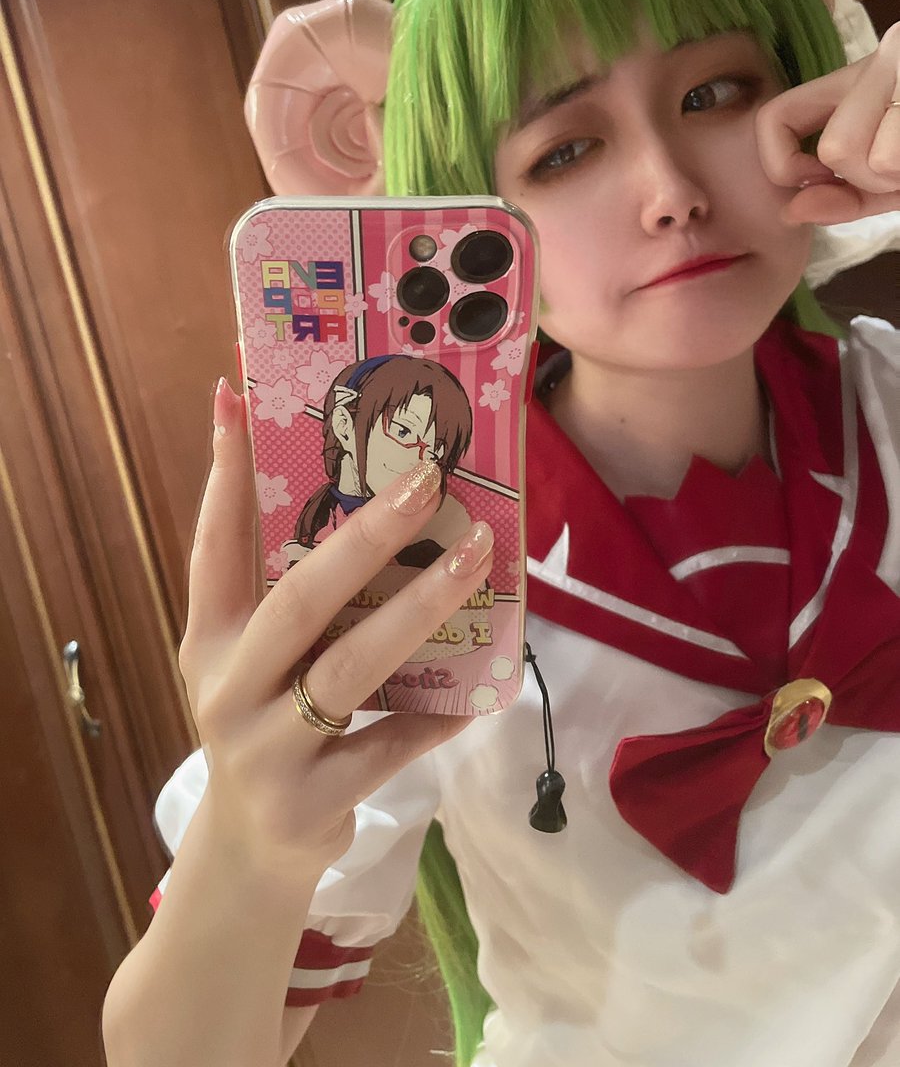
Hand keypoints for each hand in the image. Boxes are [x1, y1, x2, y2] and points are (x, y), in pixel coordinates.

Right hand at [179, 378, 490, 880]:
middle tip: (426, 480)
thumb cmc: (264, 726)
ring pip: (349, 667)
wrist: (251, 850)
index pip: (213, 546)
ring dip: (418, 608)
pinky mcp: (313, 801)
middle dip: (364, 537)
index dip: (222, 474)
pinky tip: (486, 690)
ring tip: (473, 557)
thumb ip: (285, 596)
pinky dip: (439, 716)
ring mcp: (267, 749)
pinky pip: (391, 746)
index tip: (234, 399)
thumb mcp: (251, 662)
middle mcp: (227, 688)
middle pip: (298, 601)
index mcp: (208, 641)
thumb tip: (364, 509)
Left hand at [756, 22, 899, 224]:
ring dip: (892, 177)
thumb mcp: (893, 182)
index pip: (772, 118)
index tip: (818, 179)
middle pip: (829, 149)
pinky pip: (887, 157)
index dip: (782, 163)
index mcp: (856, 81)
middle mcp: (878, 58)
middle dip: (867, 180)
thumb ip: (844, 199)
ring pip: (851, 151)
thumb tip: (790, 211)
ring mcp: (898, 60)